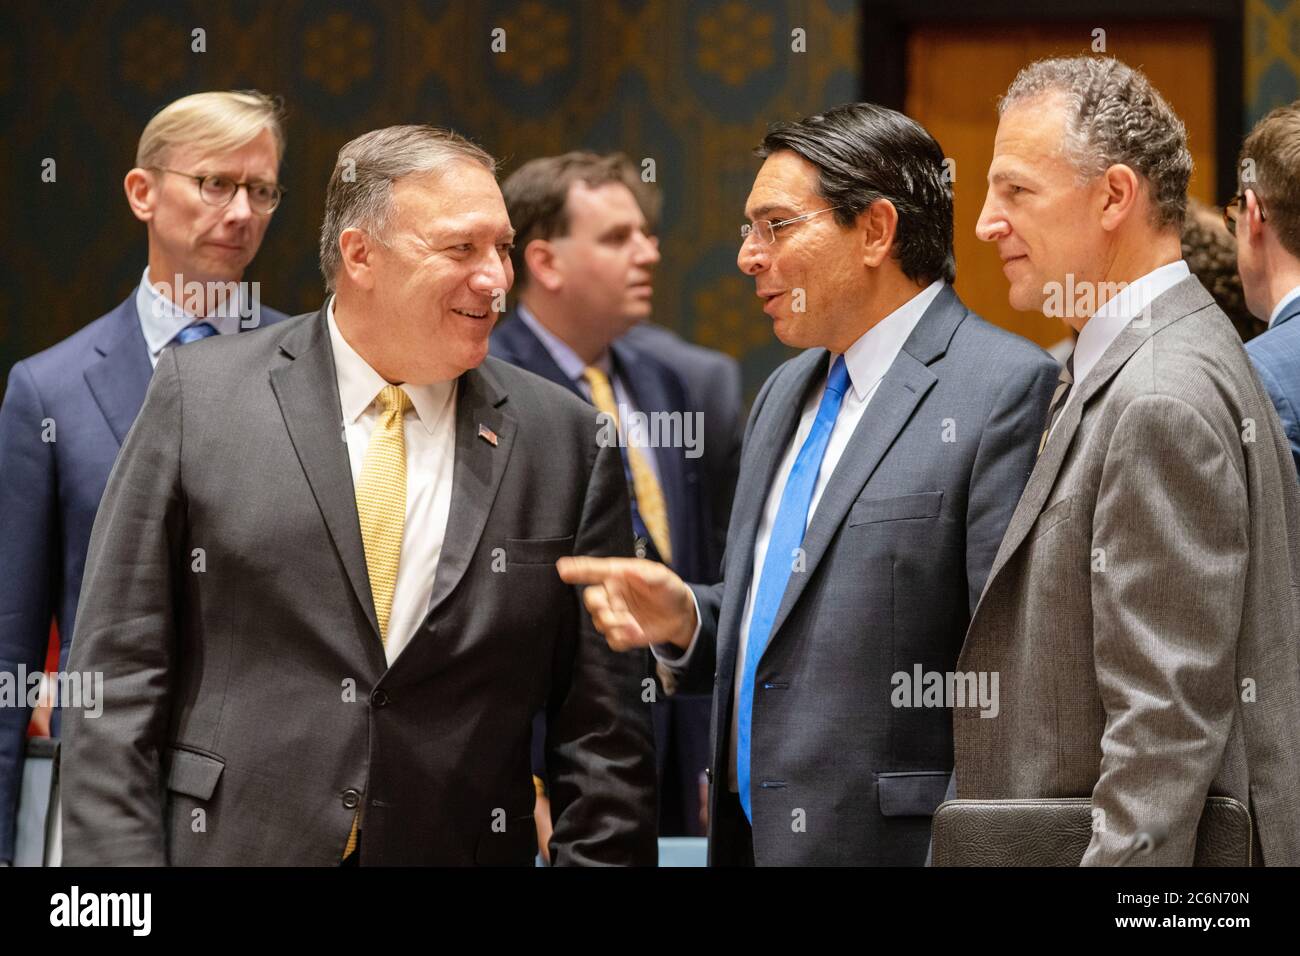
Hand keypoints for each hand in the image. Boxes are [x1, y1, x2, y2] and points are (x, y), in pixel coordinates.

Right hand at [556, 556, 696, 651]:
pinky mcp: (621, 633)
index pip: (593, 570)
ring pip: (600, 622)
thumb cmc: (668, 589)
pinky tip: (635, 634)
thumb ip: (647, 573)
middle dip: (600, 608)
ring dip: (615, 626)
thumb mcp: (662, 577)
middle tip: (613, 614)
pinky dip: (621, 639)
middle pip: (591, 599)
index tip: (563, 568)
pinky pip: (611, 639)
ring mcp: (615, 614)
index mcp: (617, 575)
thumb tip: (629, 570)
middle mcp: (612, 594)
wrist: (680, 615)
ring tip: (634, 626)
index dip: (577, 569)